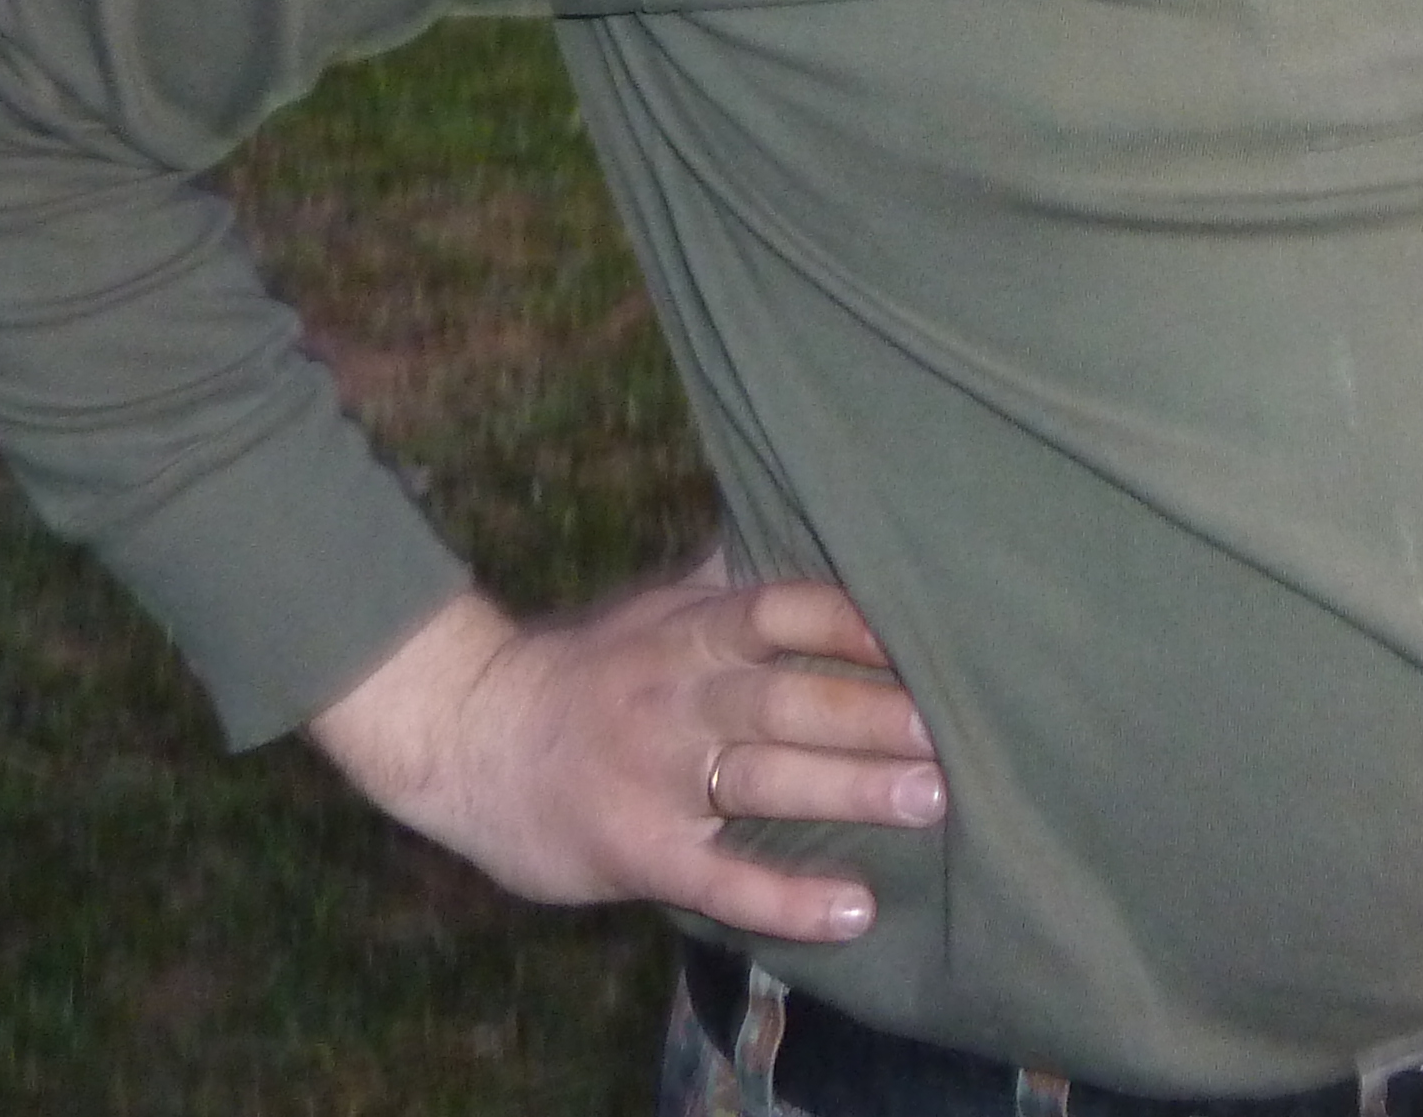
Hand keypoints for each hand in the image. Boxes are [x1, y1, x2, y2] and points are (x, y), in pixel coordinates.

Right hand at [307, 554, 942, 943]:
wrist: (464, 739)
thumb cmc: (584, 672)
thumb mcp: (653, 610)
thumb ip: (728, 579)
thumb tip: (807, 513)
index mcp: (688, 634)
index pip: (779, 611)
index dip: (850, 620)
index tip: (925, 628)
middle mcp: (680, 699)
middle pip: (788, 699)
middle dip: (874, 713)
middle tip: (958, 732)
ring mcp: (657, 778)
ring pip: (766, 780)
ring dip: (851, 790)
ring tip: (932, 800)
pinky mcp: (639, 853)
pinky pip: (720, 880)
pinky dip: (786, 898)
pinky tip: (852, 910)